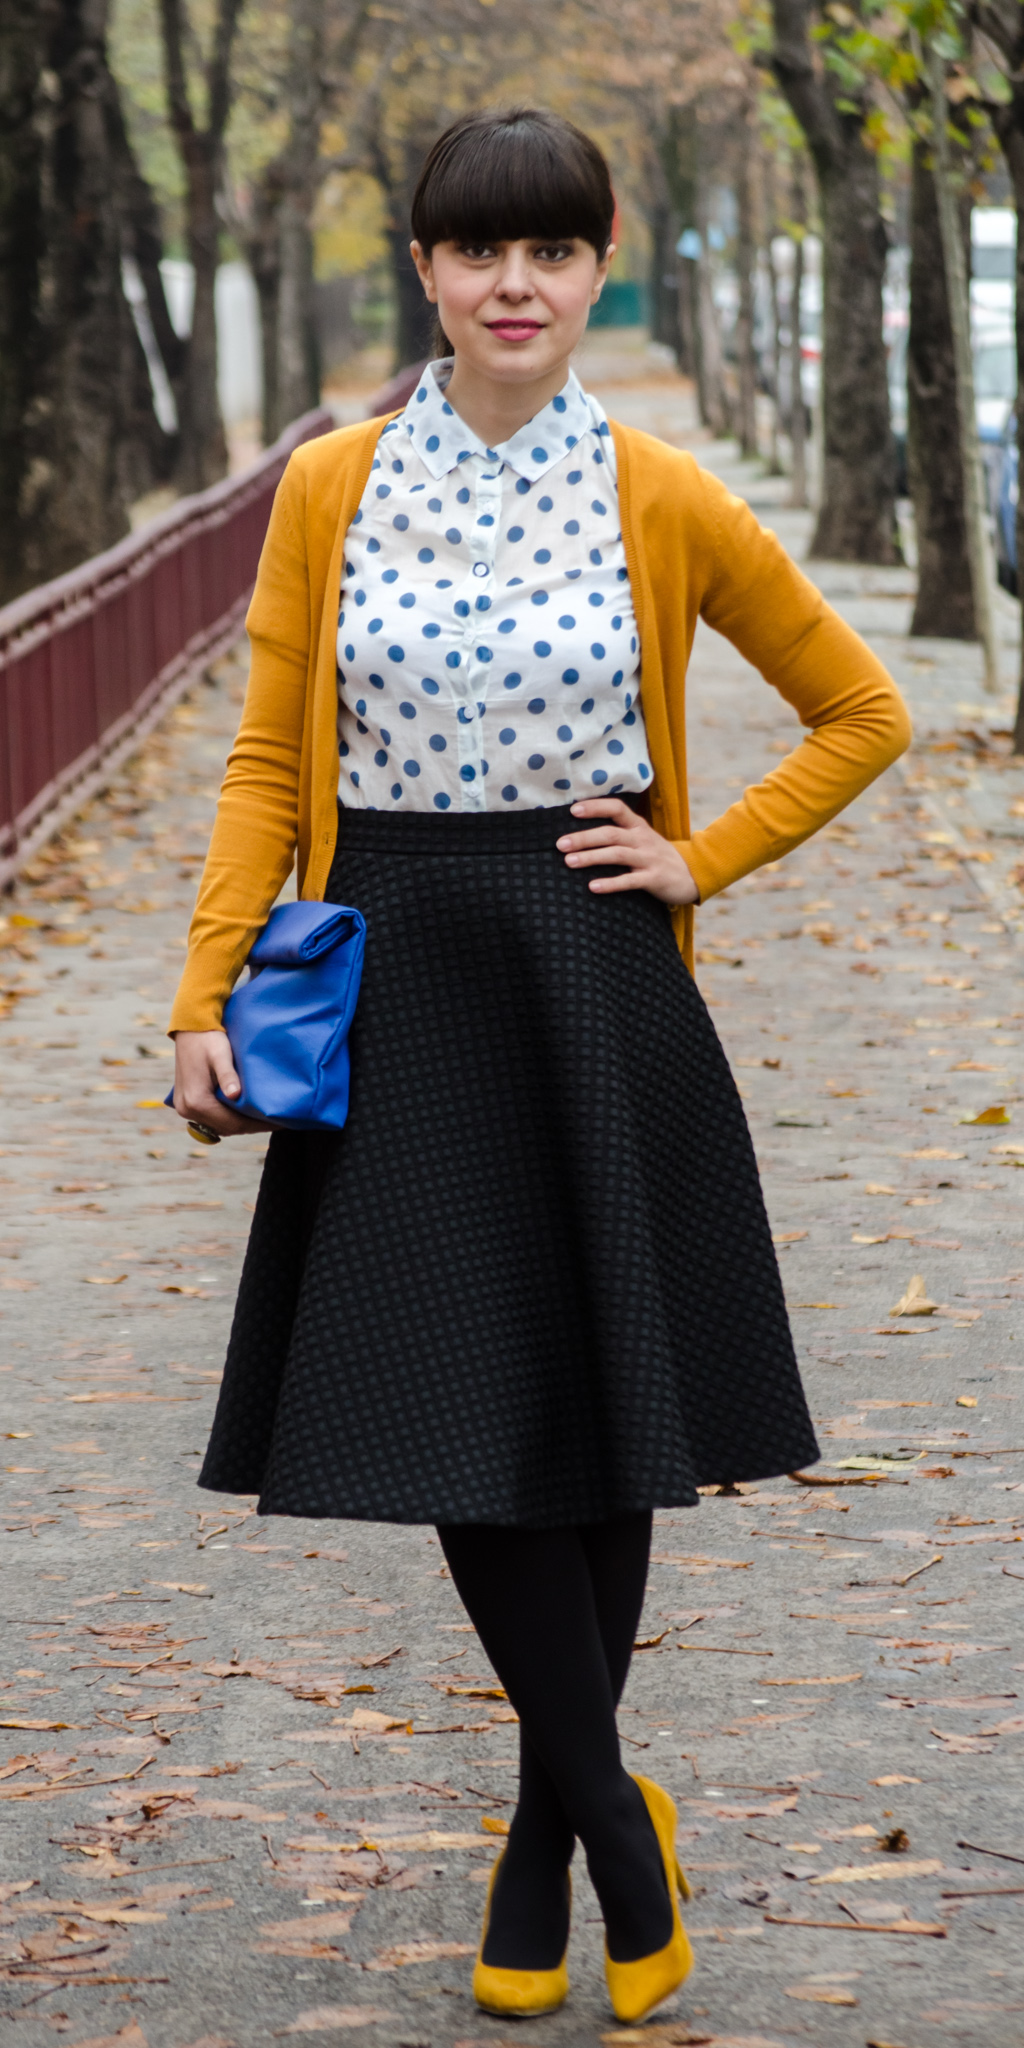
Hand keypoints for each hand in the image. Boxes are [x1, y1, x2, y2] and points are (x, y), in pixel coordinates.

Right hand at [171, 1029, 269, 1136]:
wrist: (190, 1029)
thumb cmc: (209, 1039)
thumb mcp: (221, 1055)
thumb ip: (228, 1076)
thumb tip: (235, 1095)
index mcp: (196, 1101)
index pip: (232, 1123)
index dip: (257, 1125)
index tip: (278, 1122)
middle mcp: (187, 1109)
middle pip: (226, 1128)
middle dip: (251, 1126)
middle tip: (276, 1121)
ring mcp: (184, 1109)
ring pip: (219, 1126)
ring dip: (240, 1124)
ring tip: (263, 1118)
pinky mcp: (186, 1104)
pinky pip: (211, 1119)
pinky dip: (228, 1118)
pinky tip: (245, 1112)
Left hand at [556, 799, 699, 905]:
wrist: (692, 875)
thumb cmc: (657, 856)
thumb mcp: (642, 838)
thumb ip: (619, 832)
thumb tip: (582, 831)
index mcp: (638, 826)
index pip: (616, 808)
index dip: (595, 807)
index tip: (573, 810)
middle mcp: (642, 839)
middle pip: (610, 834)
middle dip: (584, 838)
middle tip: (560, 844)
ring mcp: (649, 859)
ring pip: (617, 855)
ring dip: (591, 857)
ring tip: (569, 862)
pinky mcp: (653, 879)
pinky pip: (629, 881)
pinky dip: (611, 883)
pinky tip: (593, 887)